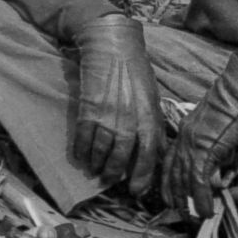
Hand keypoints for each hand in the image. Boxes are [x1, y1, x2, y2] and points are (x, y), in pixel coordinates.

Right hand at [71, 14, 162, 190]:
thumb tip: (157, 151)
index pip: (149, 155)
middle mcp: (129, 120)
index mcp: (149, 117)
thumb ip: (154, 125)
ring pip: (100, 150)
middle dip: (113, 173)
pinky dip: (81, 151)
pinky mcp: (88, 109)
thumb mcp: (152, 98)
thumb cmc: (135, 71)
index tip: (135, 190)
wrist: (111, 46)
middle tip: (109, 181)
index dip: (141, 176)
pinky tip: (81, 157)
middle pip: (121, 157)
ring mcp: (107, 115)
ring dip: (96, 164)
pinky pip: (83, 138)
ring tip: (95, 170)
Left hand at [160, 57, 237, 217]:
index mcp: (185, 130)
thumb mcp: (219, 126)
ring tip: (195, 218)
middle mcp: (184, 137)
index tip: (169, 198)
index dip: (168, 182)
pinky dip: (202, 198)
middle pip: (173, 173)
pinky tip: (206, 210)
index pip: (168, 160)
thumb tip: (219, 168)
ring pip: (184, 180)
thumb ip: (214, 146)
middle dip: (176, 197)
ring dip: (190, 202)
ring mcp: (192, 143)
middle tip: (181, 215)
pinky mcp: (205, 149)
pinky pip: (199, 180)